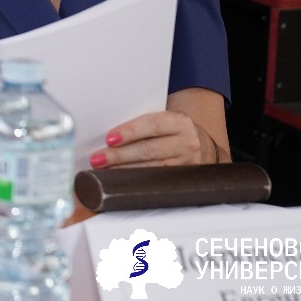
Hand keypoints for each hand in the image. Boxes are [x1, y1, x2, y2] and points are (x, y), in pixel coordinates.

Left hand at [88, 110, 212, 167]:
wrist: (201, 145)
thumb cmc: (172, 130)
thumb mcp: (165, 120)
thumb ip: (143, 123)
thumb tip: (109, 133)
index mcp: (180, 122)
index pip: (152, 125)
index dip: (130, 131)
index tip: (109, 139)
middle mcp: (186, 142)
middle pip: (149, 149)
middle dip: (120, 155)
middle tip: (98, 158)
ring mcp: (187, 163)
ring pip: (152, 168)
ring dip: (124, 170)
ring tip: (104, 169)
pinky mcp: (183, 179)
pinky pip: (156, 180)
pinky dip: (136, 179)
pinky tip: (122, 178)